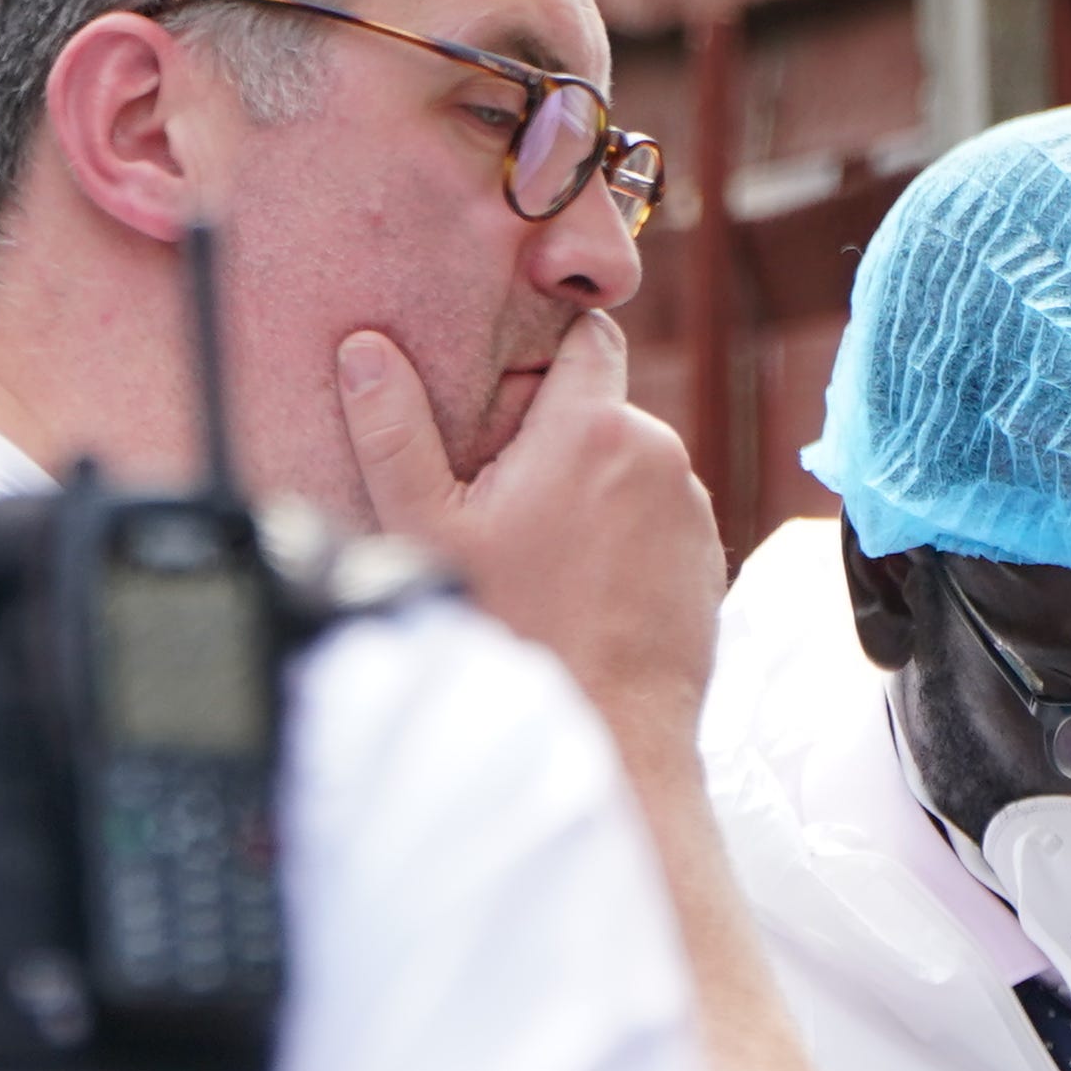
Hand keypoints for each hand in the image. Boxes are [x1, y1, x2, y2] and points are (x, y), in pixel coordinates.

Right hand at [334, 308, 723, 753]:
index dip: (545, 352)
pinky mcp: (706, 555)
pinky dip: (622, 537)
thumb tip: (364, 350)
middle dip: (555, 438)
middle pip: (600, 410)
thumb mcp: (427, 530)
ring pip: (629, 468)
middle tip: (500, 499)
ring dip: (590, 490)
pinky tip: (581, 588)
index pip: (587, 336)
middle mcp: (658, 452)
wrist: (609, 734)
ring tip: (540, 554)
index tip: (506, 391)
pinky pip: (656, 520)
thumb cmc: (513, 633)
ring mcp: (691, 507)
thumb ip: (394, 432)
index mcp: (592, 427)